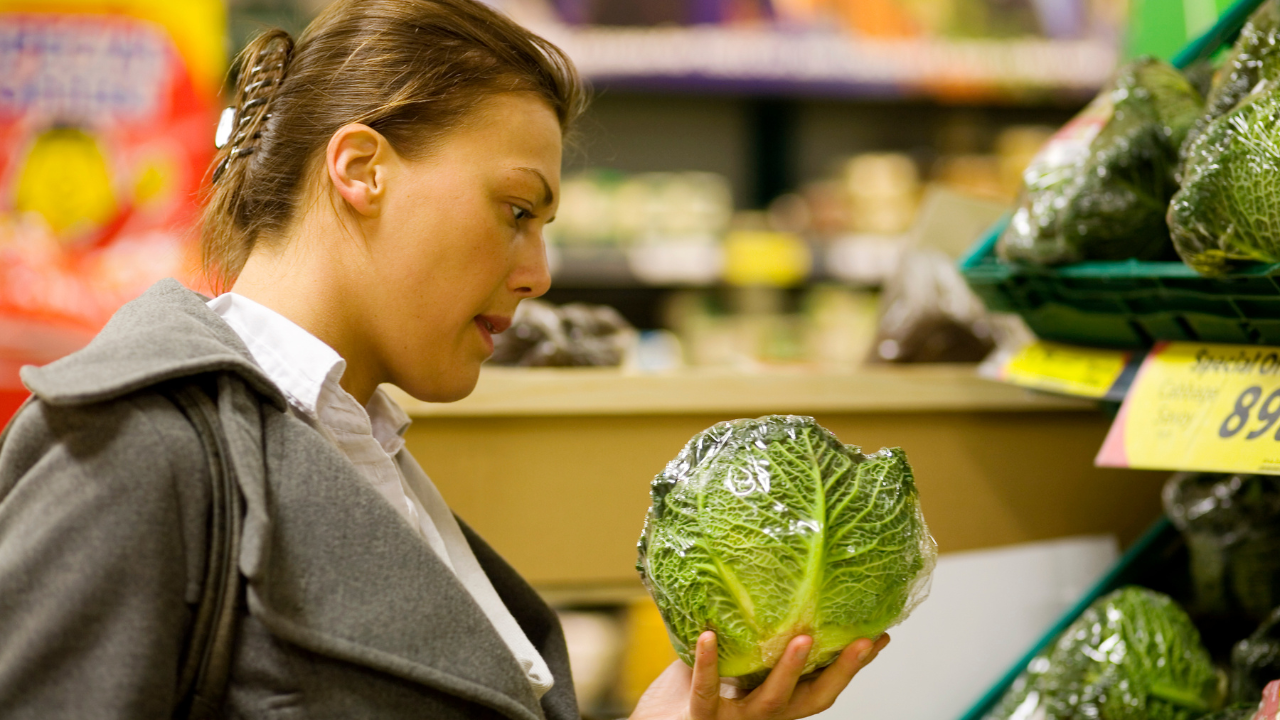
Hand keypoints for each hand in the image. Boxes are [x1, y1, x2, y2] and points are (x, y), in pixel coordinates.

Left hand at [630, 631, 889, 719]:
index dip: (853, 665)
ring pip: (770, 700)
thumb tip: (756, 576)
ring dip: (790, 670)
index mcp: (775, 699)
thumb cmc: (685, 693)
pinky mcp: (699, 719)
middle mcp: (763, 714)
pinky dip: (707, 663)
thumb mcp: (723, 661)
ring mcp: (734, 719)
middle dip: (841, 671)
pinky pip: (705, 691)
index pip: (823, 683)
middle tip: (864, 640)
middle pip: (813, 698)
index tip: (881, 635)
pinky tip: (708, 635)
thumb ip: (741, 631)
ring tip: (803, 639)